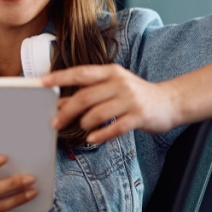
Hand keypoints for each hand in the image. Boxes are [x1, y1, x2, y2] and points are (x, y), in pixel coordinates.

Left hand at [43, 64, 179, 143]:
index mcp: (110, 72)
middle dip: (66, 111)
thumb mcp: (113, 89)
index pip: (80, 73)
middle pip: (85, 97)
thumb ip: (89, 94)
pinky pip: (114, 128)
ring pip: (97, 113)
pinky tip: (92, 138)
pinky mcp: (139, 116)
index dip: (59, 77)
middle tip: (55, 123)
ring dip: (84, 124)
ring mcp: (130, 99)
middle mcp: (119, 83)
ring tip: (82, 129)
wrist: (170, 102)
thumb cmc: (137, 96)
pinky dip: (100, 135)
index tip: (41, 83)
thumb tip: (61, 103)